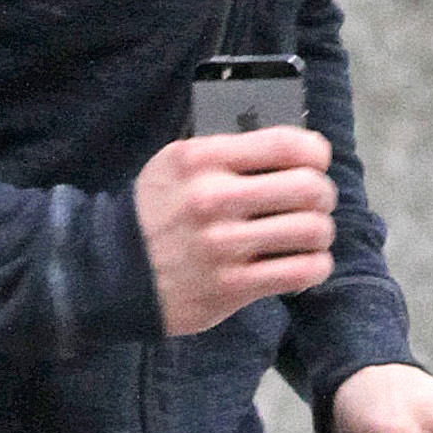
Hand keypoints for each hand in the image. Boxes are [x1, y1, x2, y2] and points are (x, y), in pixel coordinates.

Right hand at [133, 128, 335, 336]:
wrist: (110, 271)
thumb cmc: (155, 213)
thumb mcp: (178, 164)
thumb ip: (228, 152)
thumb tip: (294, 150)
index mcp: (202, 159)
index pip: (286, 144)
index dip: (316, 153)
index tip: (315, 163)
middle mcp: (213, 199)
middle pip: (309, 187)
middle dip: (323, 195)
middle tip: (316, 204)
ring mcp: (222, 246)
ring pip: (313, 230)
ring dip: (321, 233)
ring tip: (309, 237)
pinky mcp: (229, 287)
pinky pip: (301, 272)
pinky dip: (315, 266)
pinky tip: (303, 264)